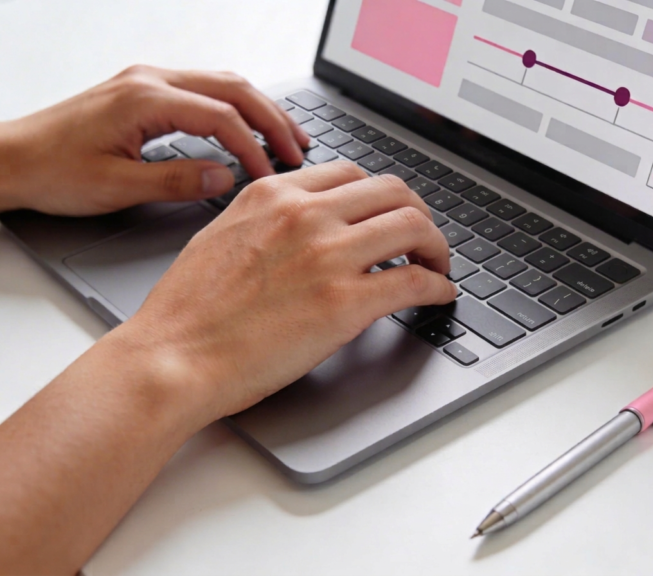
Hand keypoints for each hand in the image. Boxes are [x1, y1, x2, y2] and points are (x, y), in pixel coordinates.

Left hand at [0, 65, 308, 215]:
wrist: (10, 158)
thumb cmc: (53, 171)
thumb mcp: (117, 186)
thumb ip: (177, 180)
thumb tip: (226, 177)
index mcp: (145, 98)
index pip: (222, 117)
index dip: (255, 148)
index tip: (272, 176)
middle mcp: (150, 80)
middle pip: (232, 88)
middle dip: (272, 118)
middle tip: (300, 148)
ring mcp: (147, 81)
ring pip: (221, 83)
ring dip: (257, 108)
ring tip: (286, 136)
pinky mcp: (144, 92)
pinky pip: (203, 91)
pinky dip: (234, 108)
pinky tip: (247, 127)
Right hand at [115, 162, 455, 420]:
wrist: (172, 357)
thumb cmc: (187, 311)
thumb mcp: (222, 238)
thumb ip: (267, 222)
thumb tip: (302, 229)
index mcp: (274, 196)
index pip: (351, 174)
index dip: (379, 196)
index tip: (386, 214)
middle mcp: (306, 216)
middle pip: (393, 191)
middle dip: (417, 214)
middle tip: (423, 239)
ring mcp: (328, 256)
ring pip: (414, 226)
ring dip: (436, 246)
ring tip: (437, 266)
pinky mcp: (346, 303)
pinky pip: (415, 282)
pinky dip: (438, 286)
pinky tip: (439, 295)